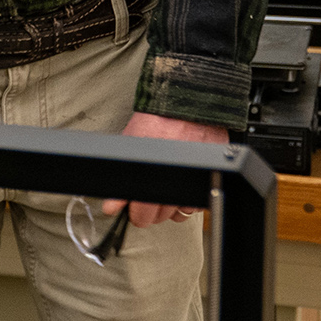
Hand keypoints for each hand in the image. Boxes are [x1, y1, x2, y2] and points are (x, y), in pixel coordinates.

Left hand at [103, 112, 228, 226]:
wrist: (187, 104)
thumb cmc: (156, 121)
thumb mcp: (131, 146)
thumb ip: (121, 181)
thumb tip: (111, 207)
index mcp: (150, 174)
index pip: (142, 214)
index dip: (134, 214)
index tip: (133, 210)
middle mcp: (174, 180)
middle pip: (160, 217)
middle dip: (150, 211)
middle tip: (146, 197)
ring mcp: (193, 180)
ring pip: (179, 213)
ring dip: (170, 207)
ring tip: (164, 189)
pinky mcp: (209, 178)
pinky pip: (197, 203)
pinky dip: (188, 199)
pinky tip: (180, 186)